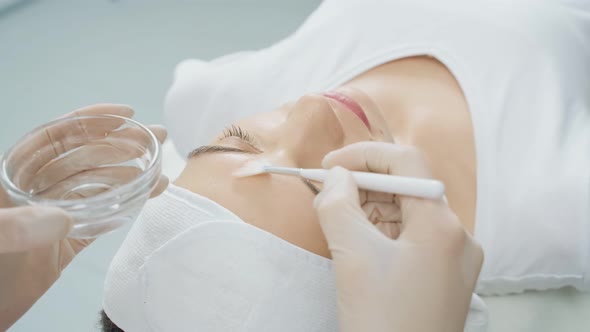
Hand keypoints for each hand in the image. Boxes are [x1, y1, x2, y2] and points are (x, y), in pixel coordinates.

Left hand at [0, 104, 167, 329]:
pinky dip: (126, 208)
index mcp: (14, 177)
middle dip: (122, 145)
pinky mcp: (66, 242)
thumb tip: (62, 218)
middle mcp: (36, 190)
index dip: (91, 121)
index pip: (56, 137)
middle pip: (85, 157)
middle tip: (157, 138)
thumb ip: (14, 226)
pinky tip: (146, 198)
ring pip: (98, 186)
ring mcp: (54, 216)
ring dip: (131, 176)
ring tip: (160, 170)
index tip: (126, 114)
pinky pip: (101, 218)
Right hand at [313, 142, 482, 331]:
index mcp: (443, 225)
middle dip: (364, 186)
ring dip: (370, 210)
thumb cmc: (381, 319)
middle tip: (326, 193)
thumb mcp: (353, 256)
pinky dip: (381, 233)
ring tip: (336, 220)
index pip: (407, 163)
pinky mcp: (443, 279)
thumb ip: (339, 205)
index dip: (364, 155)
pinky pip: (411, 240)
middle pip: (408, 189)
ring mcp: (453, 260)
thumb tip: (335, 177)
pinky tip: (357, 242)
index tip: (327, 166)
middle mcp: (457, 237)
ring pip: (407, 215)